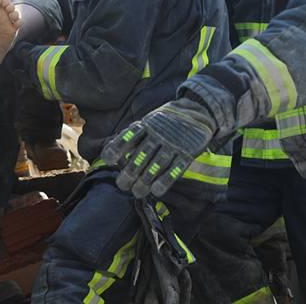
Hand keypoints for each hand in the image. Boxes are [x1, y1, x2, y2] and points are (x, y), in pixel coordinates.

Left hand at [99, 97, 216, 198]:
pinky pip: (176, 168)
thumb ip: (131, 136)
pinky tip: (156, 191)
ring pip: (157, 163)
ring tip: (137, 192)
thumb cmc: (164, 122)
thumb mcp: (148, 122)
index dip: (117, 147)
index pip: (129, 136)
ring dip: (146, 179)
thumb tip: (109, 152)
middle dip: (131, 171)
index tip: (108, 159)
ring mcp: (174, 143)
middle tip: (122, 186)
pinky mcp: (187, 152)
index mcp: (147, 124)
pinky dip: (166, 180)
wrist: (196, 112)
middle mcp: (159, 133)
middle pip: (142, 154)